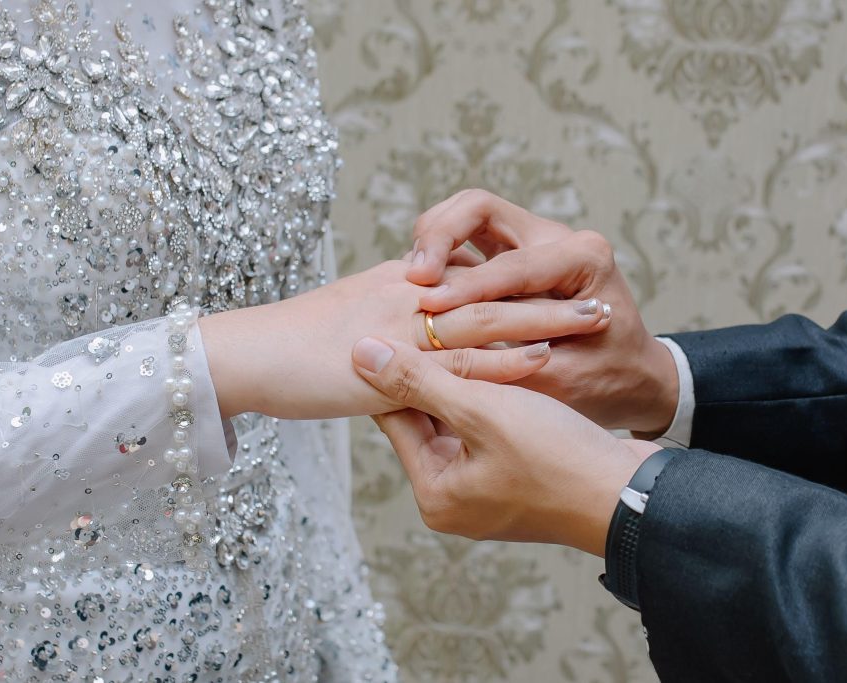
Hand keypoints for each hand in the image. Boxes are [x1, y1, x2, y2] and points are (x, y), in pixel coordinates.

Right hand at [199, 260, 609, 418]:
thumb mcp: (347, 326)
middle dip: (549, 292)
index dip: (522, 278)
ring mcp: (405, 325)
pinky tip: (543, 358)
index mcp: (401, 283)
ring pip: (489, 317)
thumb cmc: (289, 346)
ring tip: (594, 320)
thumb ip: (386, 332)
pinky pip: (460, 359)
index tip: (564, 285)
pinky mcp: (396, 362)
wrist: (246, 353)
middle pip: (494, 288)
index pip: (474, 273)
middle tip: (600, 297)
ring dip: (544, 318)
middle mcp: (410, 294)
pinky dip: (505, 358)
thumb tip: (408, 344)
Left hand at [352, 337, 661, 554]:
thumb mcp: (481, 410)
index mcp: (435, 493)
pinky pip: (496, 429)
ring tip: (469, 326)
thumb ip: (418, 380)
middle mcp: (456, 499)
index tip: (395, 323)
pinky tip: (504, 354)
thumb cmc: (557, 458)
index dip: (396, 367)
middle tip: (433, 317)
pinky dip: (498, 395)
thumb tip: (359, 354)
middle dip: (438, 370)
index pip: (397, 416)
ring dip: (471, 377)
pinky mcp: (521, 479)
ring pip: (466, 419)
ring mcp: (490, 491)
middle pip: (430, 419)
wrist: (634, 495)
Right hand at [405, 190, 678, 435]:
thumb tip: (445, 366)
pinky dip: (440, 253)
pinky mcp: (515, 252)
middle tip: (414, 276)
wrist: (636, 378)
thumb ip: (509, 367)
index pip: (510, 265)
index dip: (464, 287)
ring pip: (469, 214)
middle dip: (440, 235)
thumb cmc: (608, 383)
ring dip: (434, 239)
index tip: (428, 308)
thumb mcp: (562, 382)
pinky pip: (468, 238)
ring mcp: (536, 240)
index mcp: (583, 259)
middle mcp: (559, 238)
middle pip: (480, 208)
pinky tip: (420, 284)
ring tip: (410, 278)